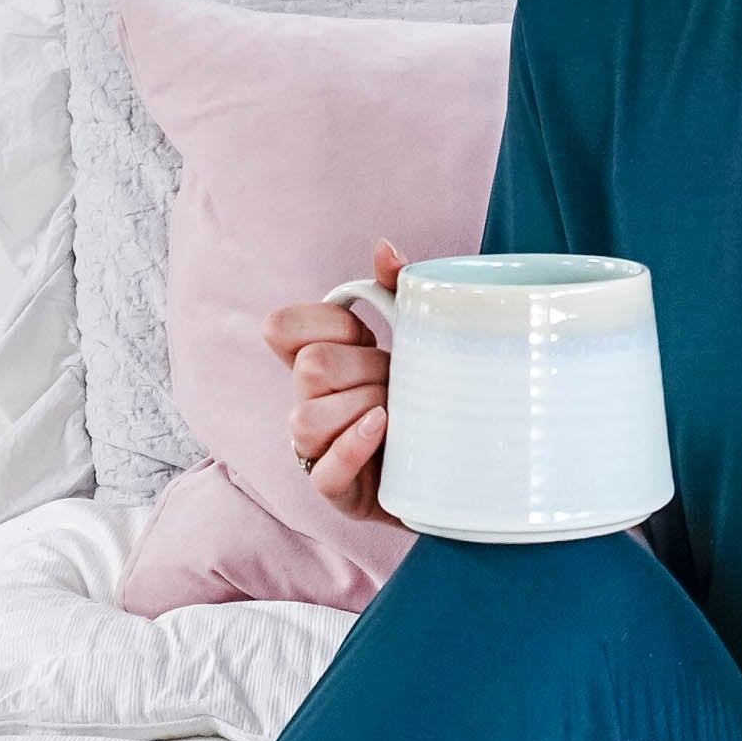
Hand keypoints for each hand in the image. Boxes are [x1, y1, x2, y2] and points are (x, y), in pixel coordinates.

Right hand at [263, 236, 405, 526]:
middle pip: (309, 368)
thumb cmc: (426, 396)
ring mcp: (316, 451)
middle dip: (365, 368)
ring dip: (363, 407)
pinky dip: (354, 445)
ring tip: (398, 411)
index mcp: (314, 362)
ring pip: (307, 419)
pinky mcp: (338, 492)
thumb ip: (397, 291)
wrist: (461, 465)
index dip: (327, 323)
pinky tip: (385, 429)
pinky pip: (325, 471)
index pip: (280, 327)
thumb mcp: (417, 338)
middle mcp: (305, 404)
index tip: (368, 333)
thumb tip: (385, 248)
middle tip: (399, 379)